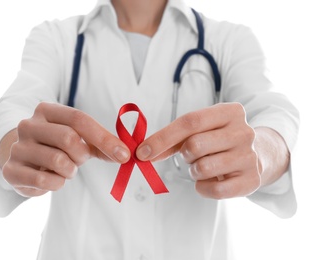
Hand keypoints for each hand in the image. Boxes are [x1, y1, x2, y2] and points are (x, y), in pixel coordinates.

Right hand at [0, 102, 129, 196]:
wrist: (22, 159)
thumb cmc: (56, 146)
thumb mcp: (79, 139)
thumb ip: (101, 144)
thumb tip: (124, 154)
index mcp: (47, 111)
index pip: (79, 119)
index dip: (104, 138)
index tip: (124, 155)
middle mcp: (28, 125)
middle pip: (69, 138)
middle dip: (82, 155)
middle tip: (79, 160)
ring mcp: (17, 147)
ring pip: (58, 161)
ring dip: (70, 171)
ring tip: (65, 169)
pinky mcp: (11, 170)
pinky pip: (45, 181)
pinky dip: (57, 183)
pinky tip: (53, 179)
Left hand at [136, 103, 260, 198]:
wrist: (257, 156)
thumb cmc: (218, 141)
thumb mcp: (199, 131)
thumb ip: (171, 139)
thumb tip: (143, 153)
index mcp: (230, 112)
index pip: (190, 122)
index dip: (162, 138)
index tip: (142, 152)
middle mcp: (243, 132)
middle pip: (194, 145)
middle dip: (185, 155)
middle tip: (193, 155)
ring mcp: (250, 156)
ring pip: (202, 168)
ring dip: (194, 171)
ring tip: (204, 166)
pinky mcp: (251, 180)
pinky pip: (214, 190)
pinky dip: (203, 188)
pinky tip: (210, 180)